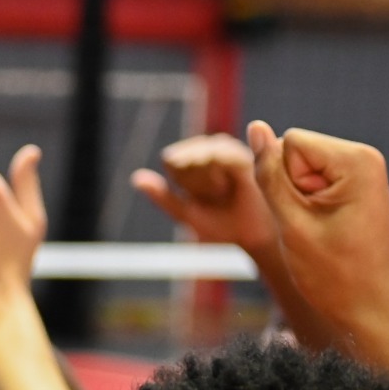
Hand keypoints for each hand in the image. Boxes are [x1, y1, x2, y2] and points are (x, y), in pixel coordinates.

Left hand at [131, 133, 276, 253]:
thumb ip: (162, 196)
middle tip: (215, 195)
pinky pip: (231, 154)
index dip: (182, 178)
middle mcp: (208, 154)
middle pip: (190, 154)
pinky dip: (226, 166)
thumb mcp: (187, 214)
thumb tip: (136, 178)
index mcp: (189, 167)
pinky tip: (230, 182)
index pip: (173, 160)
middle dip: (198, 177)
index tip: (197, 196)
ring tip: (223, 191)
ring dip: (211, 172)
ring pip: (209, 150)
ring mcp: (230, 153)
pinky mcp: (250, 157)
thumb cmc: (219, 227)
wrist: (253, 239)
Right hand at [247, 121, 388, 341]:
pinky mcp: (358, 188)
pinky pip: (314, 184)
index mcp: (356, 161)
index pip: (289, 142)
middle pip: (295, 153)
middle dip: (291, 189)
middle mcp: (365, 158)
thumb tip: (254, 127)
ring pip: (300, 170)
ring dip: (299, 202)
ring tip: (320, 233)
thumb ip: (269, 174)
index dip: (282, 181)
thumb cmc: (334, 275)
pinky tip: (326, 233)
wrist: (369, 310)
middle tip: (312, 229)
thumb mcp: (291, 223)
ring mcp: (364, 173)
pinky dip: (310, 208)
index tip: (305, 217)